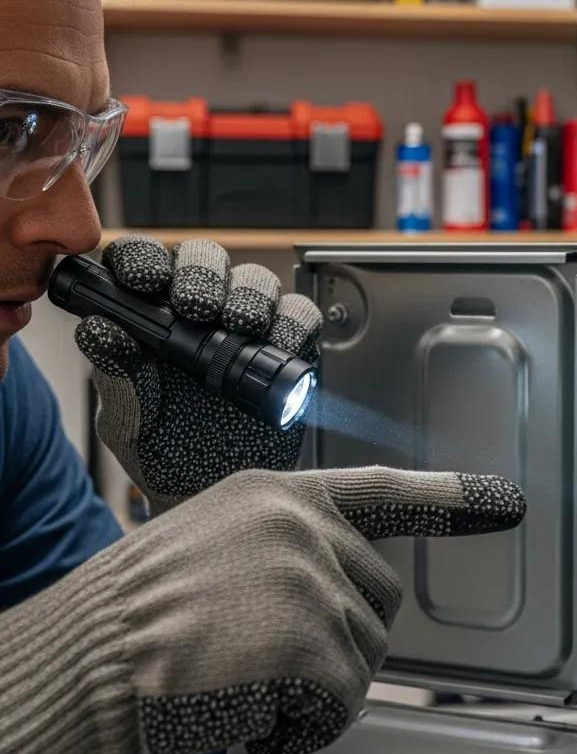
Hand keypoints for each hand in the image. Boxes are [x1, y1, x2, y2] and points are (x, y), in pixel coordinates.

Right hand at [0, 464, 525, 753]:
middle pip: (379, 600)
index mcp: (276, 497)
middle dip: (340, 643)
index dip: (447, 499)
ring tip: (242, 685)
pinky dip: (304, 729)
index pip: (381, 491)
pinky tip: (248, 717)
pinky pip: (343, 703)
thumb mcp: (214, 545)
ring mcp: (306, 579)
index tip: (504, 500)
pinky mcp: (307, 641)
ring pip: (365, 657)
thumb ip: (286, 548)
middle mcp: (300, 526)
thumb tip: (351, 584)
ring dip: (315, 691)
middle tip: (264, 661)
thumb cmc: (138, 618)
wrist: (79, 665)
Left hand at [74, 235, 321, 512]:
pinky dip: (294, 323)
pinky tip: (280, 346)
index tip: (144, 282)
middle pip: (206, 260)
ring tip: (242, 326)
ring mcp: (248, 327)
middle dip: (204, 274)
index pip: (143, 264)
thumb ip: (117, 376)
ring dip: (250, 296)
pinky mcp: (291, 347)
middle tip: (198, 306)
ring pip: (256, 280)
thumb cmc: (164, 454)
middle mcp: (200, 313)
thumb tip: (98, 331)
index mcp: (150, 319)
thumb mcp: (128, 420)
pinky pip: (301, 315)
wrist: (212, 493)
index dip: (144, 261)